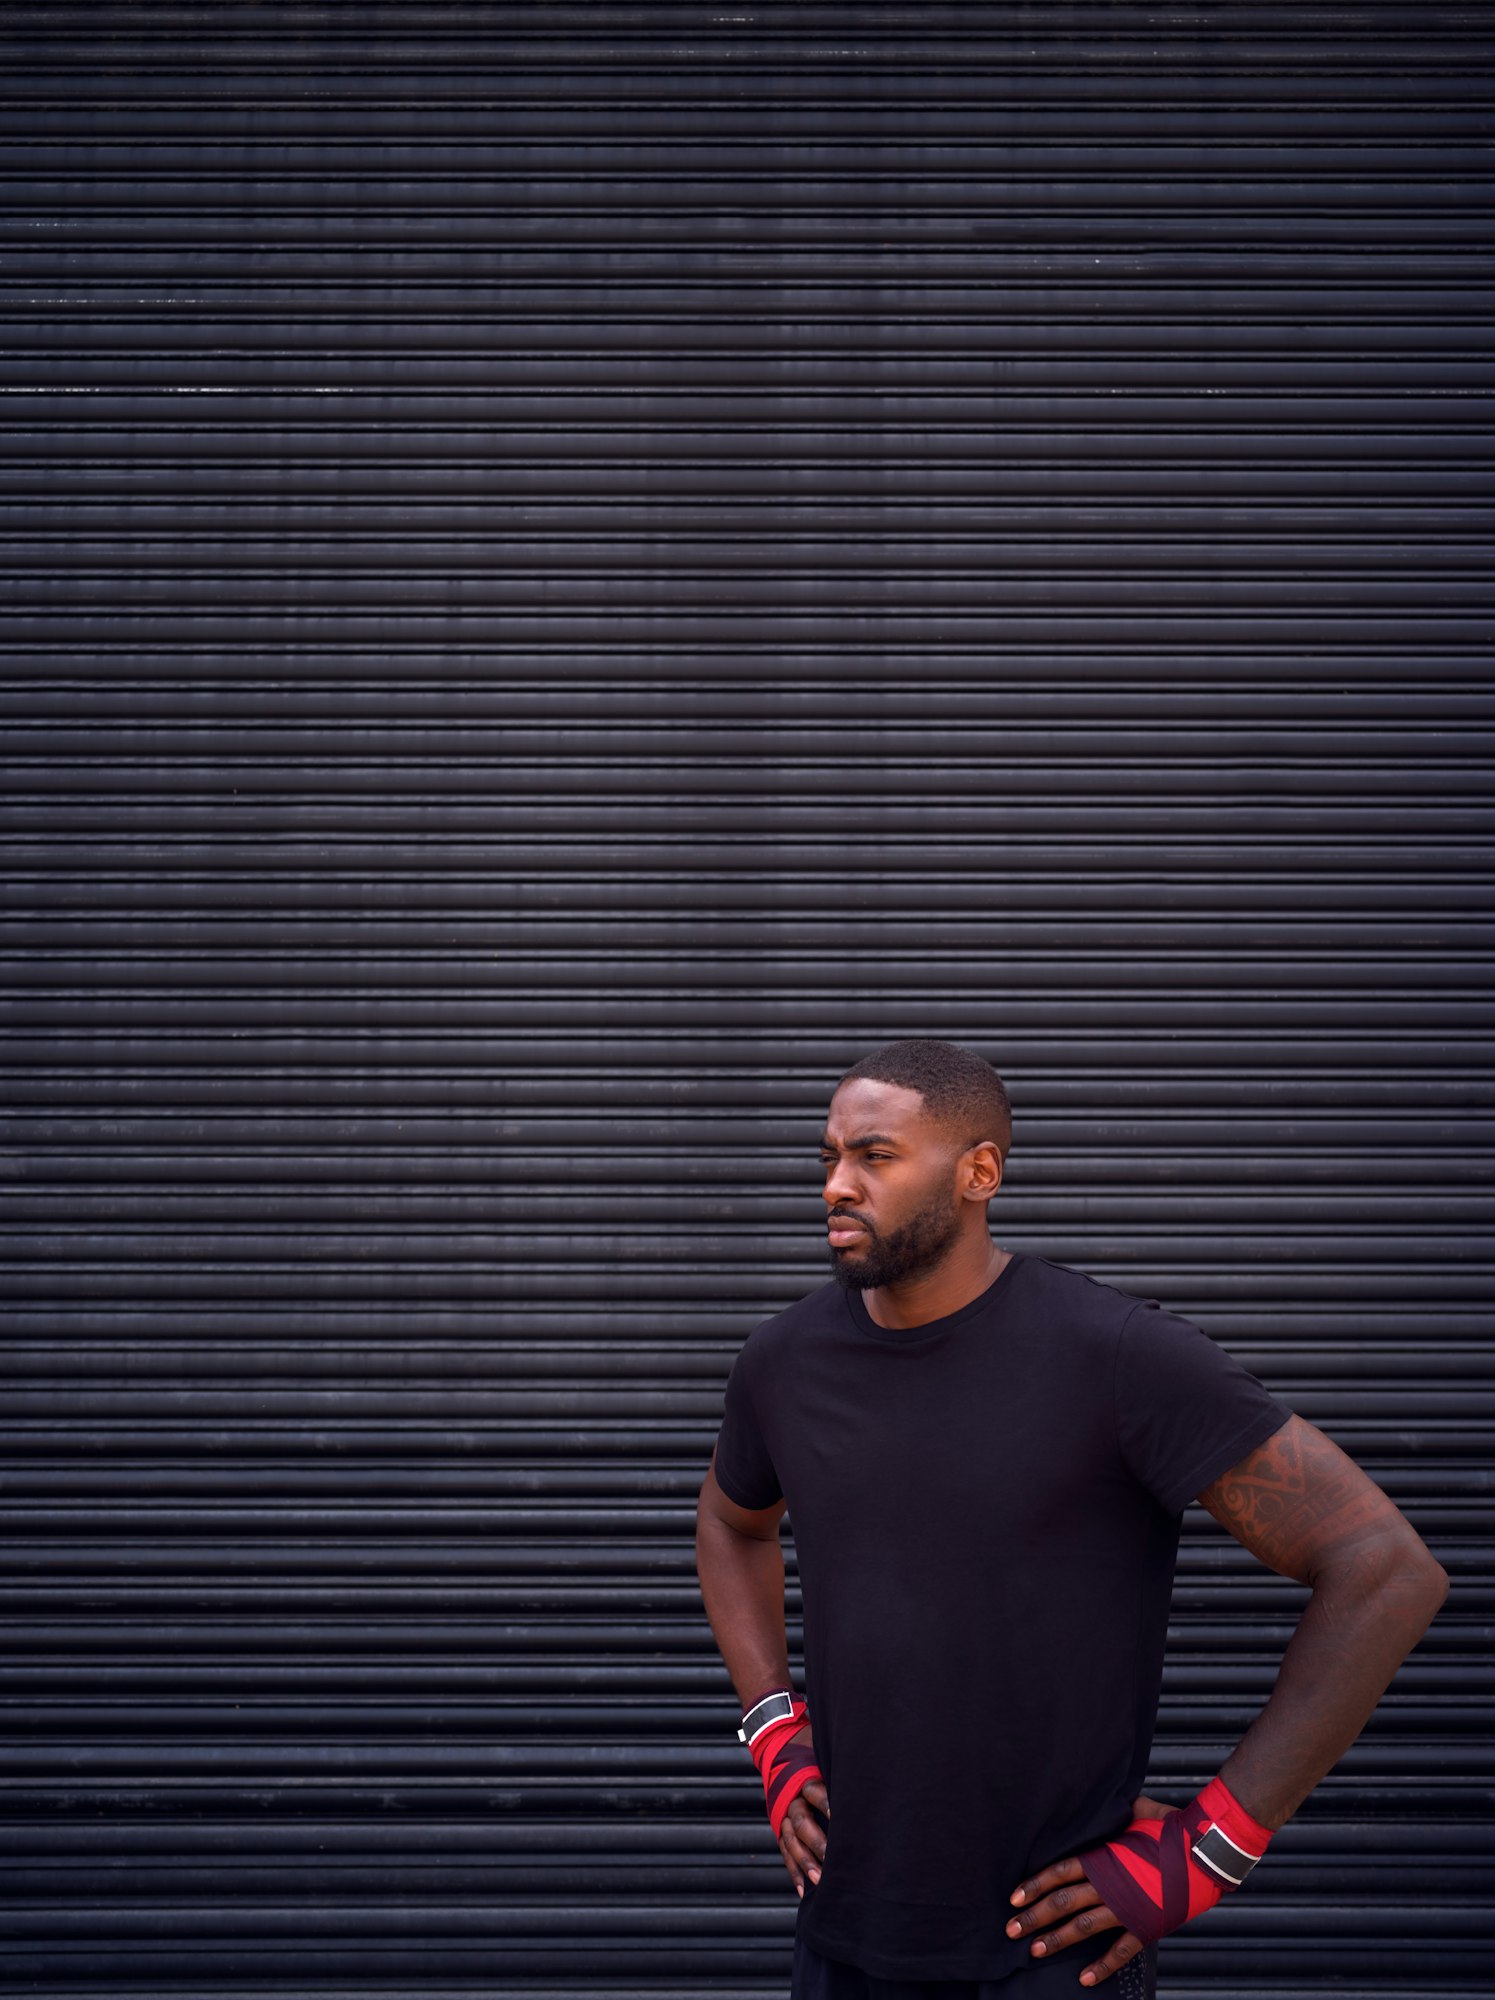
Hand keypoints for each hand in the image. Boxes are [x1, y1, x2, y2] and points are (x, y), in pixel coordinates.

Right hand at [778, 1722, 829, 1899]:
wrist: (779, 1748)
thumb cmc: (811, 1753)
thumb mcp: (824, 1753)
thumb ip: (840, 1764)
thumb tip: (871, 1765)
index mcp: (804, 1778)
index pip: (814, 1791)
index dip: (826, 1804)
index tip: (839, 1817)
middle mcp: (792, 1799)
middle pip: (801, 1822)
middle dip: (817, 1843)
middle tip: (832, 1861)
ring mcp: (783, 1815)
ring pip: (791, 1841)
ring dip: (804, 1862)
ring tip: (819, 1880)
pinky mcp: (778, 1828)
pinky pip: (784, 1852)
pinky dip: (793, 1871)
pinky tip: (802, 1889)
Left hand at [1005, 1793, 1171, 1985]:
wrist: (1203, 1852)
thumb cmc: (1169, 1827)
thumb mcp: (1135, 1811)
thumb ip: (1112, 1813)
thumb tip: (1100, 1800)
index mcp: (1101, 1857)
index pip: (1059, 1872)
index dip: (1034, 1885)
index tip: (1013, 1897)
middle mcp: (1107, 1884)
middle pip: (1062, 1902)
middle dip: (1034, 1916)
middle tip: (1010, 1929)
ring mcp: (1125, 1908)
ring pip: (1082, 1927)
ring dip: (1056, 1940)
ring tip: (1034, 1950)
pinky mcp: (1145, 1926)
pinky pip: (1119, 1951)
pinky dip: (1101, 1966)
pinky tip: (1083, 1978)